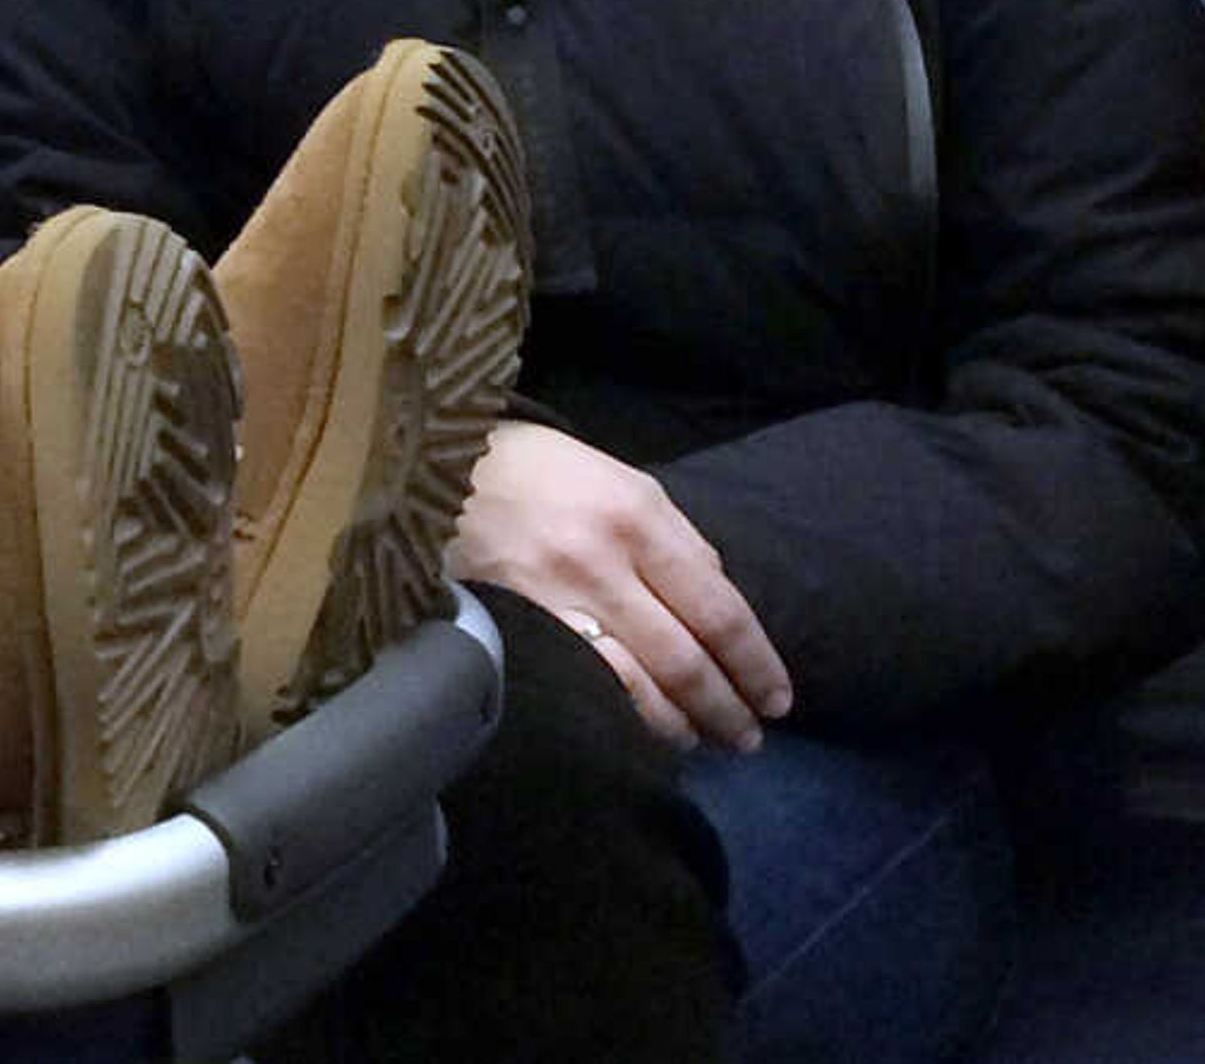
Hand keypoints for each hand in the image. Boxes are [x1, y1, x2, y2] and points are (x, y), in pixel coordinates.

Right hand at [443, 421, 794, 751]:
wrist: (428, 464)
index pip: (719, 609)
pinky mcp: (513, 626)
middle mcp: (602, 560)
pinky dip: (623, 716)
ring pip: (639, 685)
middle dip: (728, 707)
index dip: (756, 663)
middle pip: (686, 657)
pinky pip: (583, 685)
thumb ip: (670, 537)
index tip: (776, 698)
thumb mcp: (612, 477)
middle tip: (748, 738)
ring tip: (701, 739)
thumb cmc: (529, 467)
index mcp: (636, 515)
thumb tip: (715, 600)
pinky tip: (640, 729)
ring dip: (681, 723)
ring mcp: (553, 599)